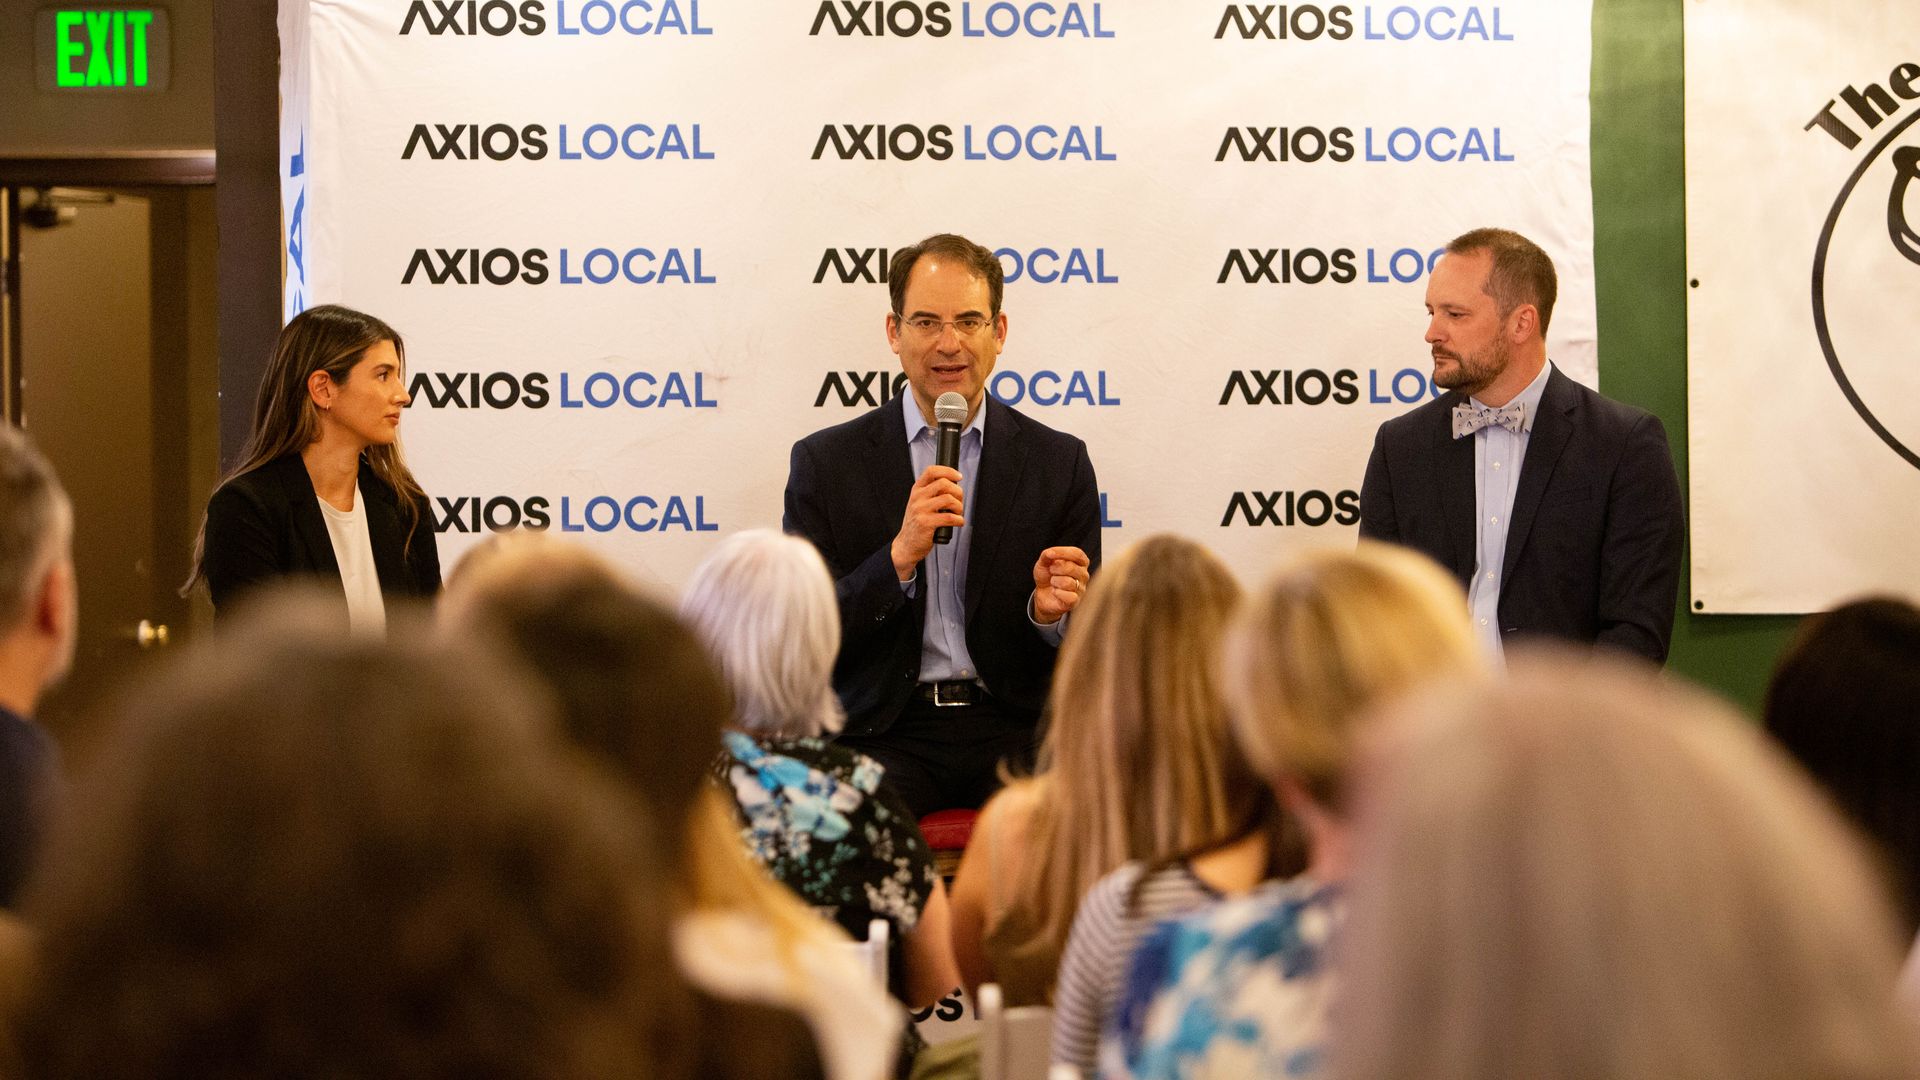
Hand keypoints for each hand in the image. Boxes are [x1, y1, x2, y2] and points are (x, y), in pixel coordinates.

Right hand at [891, 465, 963, 579]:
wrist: (906, 544)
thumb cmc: (917, 524)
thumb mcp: (919, 504)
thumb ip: (932, 493)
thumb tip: (954, 486)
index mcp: (917, 490)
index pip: (931, 471)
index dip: (948, 471)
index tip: (958, 477)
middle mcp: (917, 498)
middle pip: (944, 483)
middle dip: (958, 492)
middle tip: (959, 501)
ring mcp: (921, 510)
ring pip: (948, 499)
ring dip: (959, 506)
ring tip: (958, 513)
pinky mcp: (926, 523)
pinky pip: (949, 517)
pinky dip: (959, 520)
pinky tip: (958, 522)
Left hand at [1030, 546, 1090, 623]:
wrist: (1043, 594)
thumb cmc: (1048, 576)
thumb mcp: (1044, 562)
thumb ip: (1047, 555)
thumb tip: (1050, 552)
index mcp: (1080, 562)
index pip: (1077, 554)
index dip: (1063, 552)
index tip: (1049, 554)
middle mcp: (1083, 575)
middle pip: (1072, 567)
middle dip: (1056, 568)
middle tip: (1051, 571)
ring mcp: (1081, 589)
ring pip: (1068, 582)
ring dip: (1055, 581)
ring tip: (1053, 582)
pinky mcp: (1075, 601)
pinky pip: (1069, 596)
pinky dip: (1057, 593)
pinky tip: (1055, 592)